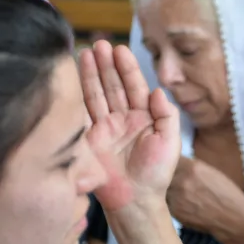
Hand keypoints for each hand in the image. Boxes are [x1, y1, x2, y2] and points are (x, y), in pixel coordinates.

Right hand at [81, 41, 180, 210]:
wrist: (135, 200)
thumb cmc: (156, 174)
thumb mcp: (170, 142)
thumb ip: (167, 115)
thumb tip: (159, 91)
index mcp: (145, 117)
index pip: (135, 86)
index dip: (128, 68)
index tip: (120, 49)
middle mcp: (124, 118)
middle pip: (114, 85)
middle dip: (106, 64)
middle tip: (100, 43)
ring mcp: (105, 127)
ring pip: (98, 93)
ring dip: (91, 73)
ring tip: (85, 52)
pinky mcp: (90, 138)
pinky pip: (84, 111)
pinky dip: (78, 94)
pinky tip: (72, 77)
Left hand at [167, 157, 243, 236]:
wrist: (232, 218)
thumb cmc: (226, 193)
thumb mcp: (211, 172)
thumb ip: (192, 166)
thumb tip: (177, 163)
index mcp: (192, 167)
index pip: (170, 158)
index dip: (170, 162)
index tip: (171, 164)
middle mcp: (181, 181)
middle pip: (163, 173)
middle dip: (166, 176)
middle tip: (174, 180)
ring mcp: (176, 198)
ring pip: (163, 189)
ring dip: (168, 190)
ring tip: (181, 193)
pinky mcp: (174, 212)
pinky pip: (167, 203)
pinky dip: (171, 203)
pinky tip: (184, 204)